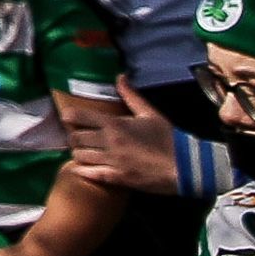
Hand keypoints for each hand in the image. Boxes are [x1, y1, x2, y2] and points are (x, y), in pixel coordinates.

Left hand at [58, 99, 185, 192]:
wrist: (186, 166)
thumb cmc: (168, 138)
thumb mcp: (150, 113)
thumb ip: (130, 95)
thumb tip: (119, 76)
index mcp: (115, 124)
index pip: (78, 116)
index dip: (68, 116)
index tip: (68, 118)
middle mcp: (109, 142)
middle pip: (75, 138)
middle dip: (73, 136)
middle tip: (78, 137)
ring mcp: (112, 162)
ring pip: (79, 156)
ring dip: (78, 153)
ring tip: (84, 152)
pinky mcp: (118, 179)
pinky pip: (90, 174)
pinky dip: (83, 171)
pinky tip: (83, 168)